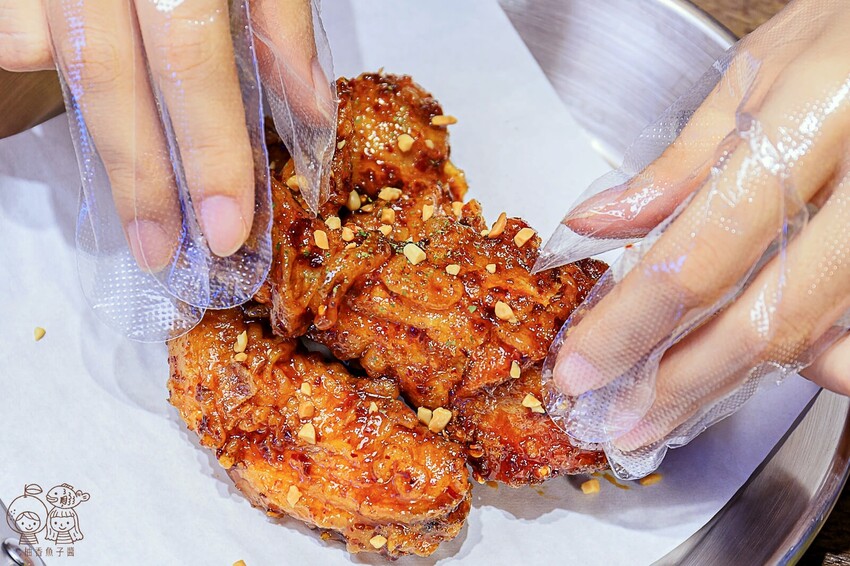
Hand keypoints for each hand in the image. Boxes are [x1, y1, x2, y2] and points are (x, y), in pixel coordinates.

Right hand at [0, 0, 328, 270]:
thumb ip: (278, 14)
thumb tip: (307, 107)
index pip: (194, 53)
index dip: (211, 145)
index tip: (229, 224)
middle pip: (114, 72)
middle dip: (147, 172)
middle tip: (170, 251)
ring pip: (59, 55)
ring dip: (99, 145)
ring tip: (131, 221)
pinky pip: (15, 24)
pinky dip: (22, 55)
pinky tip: (37, 84)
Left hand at [547, 0, 849, 471]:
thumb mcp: (760, 71)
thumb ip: (680, 163)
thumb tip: (600, 224)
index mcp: (818, 115)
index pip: (701, 252)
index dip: (632, 325)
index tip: (583, 366)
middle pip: (765, 319)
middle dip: (681, 383)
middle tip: (625, 419)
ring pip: (815, 336)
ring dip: (732, 383)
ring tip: (669, 408)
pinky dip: (804, 358)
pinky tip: (749, 369)